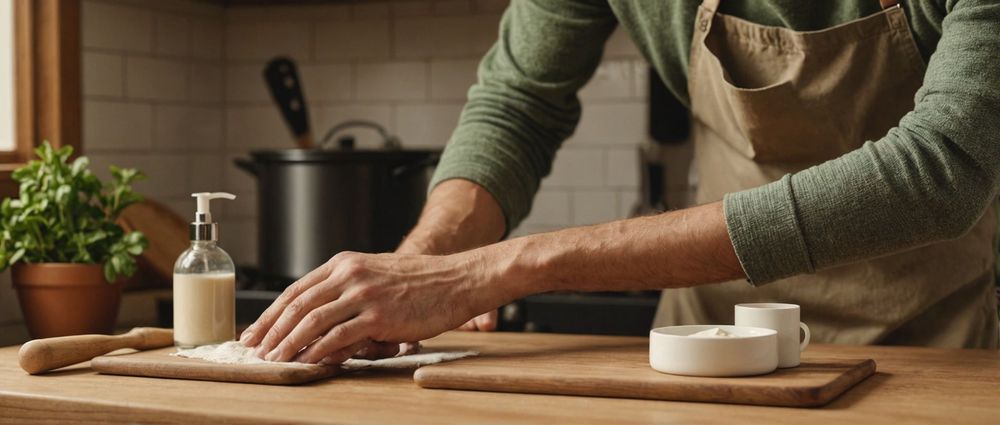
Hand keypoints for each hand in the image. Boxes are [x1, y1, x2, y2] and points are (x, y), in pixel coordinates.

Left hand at [238, 251, 493, 363]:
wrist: (457, 279)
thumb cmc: (422, 282)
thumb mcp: (377, 274)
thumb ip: (346, 291)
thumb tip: (318, 322)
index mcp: (345, 263)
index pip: (296, 289)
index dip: (271, 314)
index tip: (255, 332)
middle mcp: (350, 274)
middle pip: (297, 305)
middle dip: (271, 331)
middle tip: (254, 351)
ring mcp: (364, 294)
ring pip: (312, 321)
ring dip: (288, 344)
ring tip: (274, 360)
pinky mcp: (379, 315)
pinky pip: (339, 336)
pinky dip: (318, 351)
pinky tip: (307, 362)